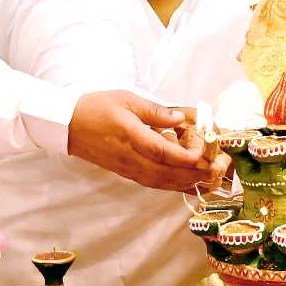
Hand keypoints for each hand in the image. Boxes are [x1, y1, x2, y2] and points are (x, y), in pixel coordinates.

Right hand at [69, 90, 213, 191]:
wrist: (68, 126)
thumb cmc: (97, 108)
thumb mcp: (126, 99)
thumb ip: (155, 111)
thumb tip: (179, 119)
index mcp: (130, 134)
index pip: (160, 151)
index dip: (184, 157)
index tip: (204, 157)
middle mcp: (130, 156)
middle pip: (166, 172)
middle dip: (194, 173)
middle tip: (217, 169)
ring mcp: (128, 168)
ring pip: (161, 182)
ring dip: (187, 183)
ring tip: (209, 179)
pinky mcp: (126, 173)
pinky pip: (153, 183)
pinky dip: (173, 186)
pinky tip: (188, 183)